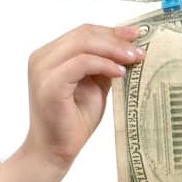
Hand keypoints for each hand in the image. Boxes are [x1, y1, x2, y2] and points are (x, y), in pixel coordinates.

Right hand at [22, 23, 143, 168]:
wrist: (55, 150)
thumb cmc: (74, 120)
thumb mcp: (95, 85)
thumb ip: (104, 65)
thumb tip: (129, 48)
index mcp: (50, 55)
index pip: (83, 33)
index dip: (111, 31)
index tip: (136, 35)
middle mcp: (42, 58)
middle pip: (84, 34)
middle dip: (115, 38)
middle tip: (139, 48)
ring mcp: (43, 69)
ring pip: (83, 44)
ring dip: (113, 49)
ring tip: (134, 59)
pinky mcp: (50, 84)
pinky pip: (82, 63)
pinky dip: (104, 64)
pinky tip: (120, 72)